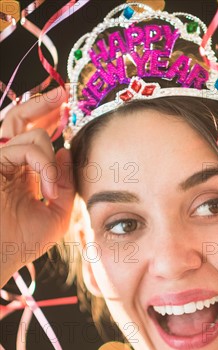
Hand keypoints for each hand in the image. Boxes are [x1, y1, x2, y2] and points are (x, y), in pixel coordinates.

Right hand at [0, 87, 74, 286]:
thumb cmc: (21, 244)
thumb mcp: (55, 216)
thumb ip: (64, 185)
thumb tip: (67, 151)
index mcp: (18, 174)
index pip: (31, 139)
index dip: (47, 122)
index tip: (65, 112)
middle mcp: (4, 162)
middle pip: (19, 119)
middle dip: (43, 104)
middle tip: (63, 94)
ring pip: (28, 132)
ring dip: (49, 158)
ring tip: (51, 190)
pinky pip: (24, 146)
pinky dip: (44, 164)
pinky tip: (46, 187)